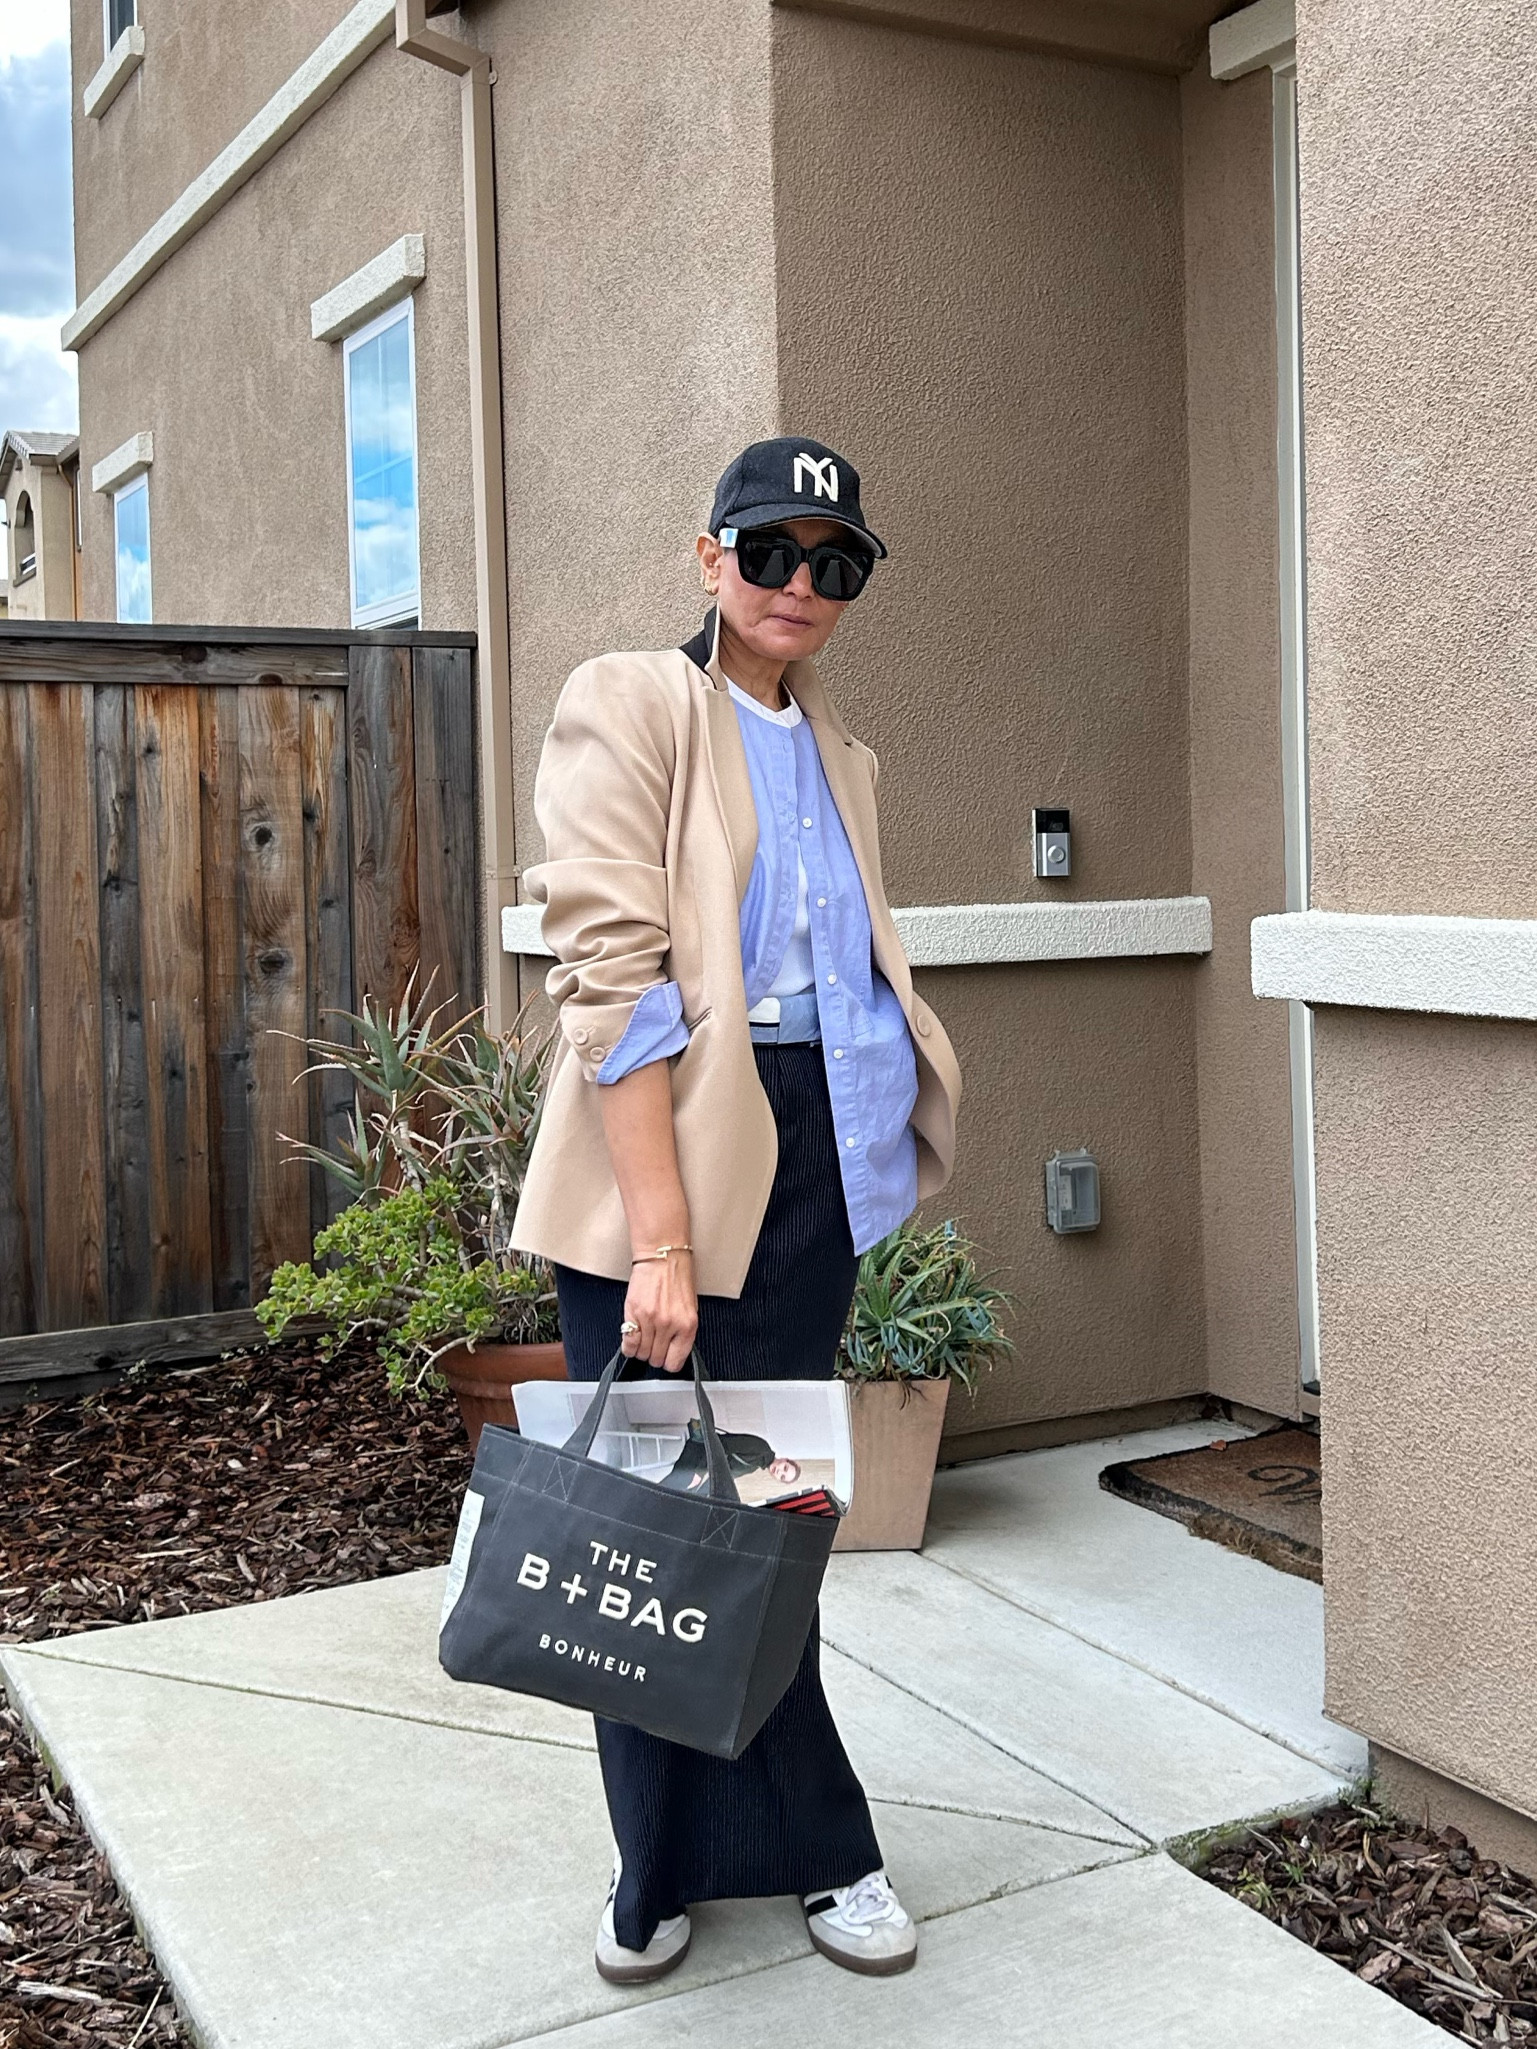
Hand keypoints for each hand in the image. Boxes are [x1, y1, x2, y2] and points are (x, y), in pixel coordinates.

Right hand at [621, 1252, 697, 1372]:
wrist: (664, 1257)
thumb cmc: (678, 1279)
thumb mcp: (690, 1309)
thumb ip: (682, 1333)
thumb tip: (673, 1352)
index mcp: (688, 1326)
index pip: (675, 1363)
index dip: (668, 1362)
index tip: (666, 1358)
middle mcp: (670, 1325)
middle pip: (656, 1359)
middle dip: (654, 1355)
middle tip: (654, 1344)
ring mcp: (651, 1320)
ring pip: (641, 1353)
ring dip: (641, 1349)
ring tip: (644, 1337)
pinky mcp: (634, 1313)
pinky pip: (628, 1342)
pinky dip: (628, 1345)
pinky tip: (632, 1338)